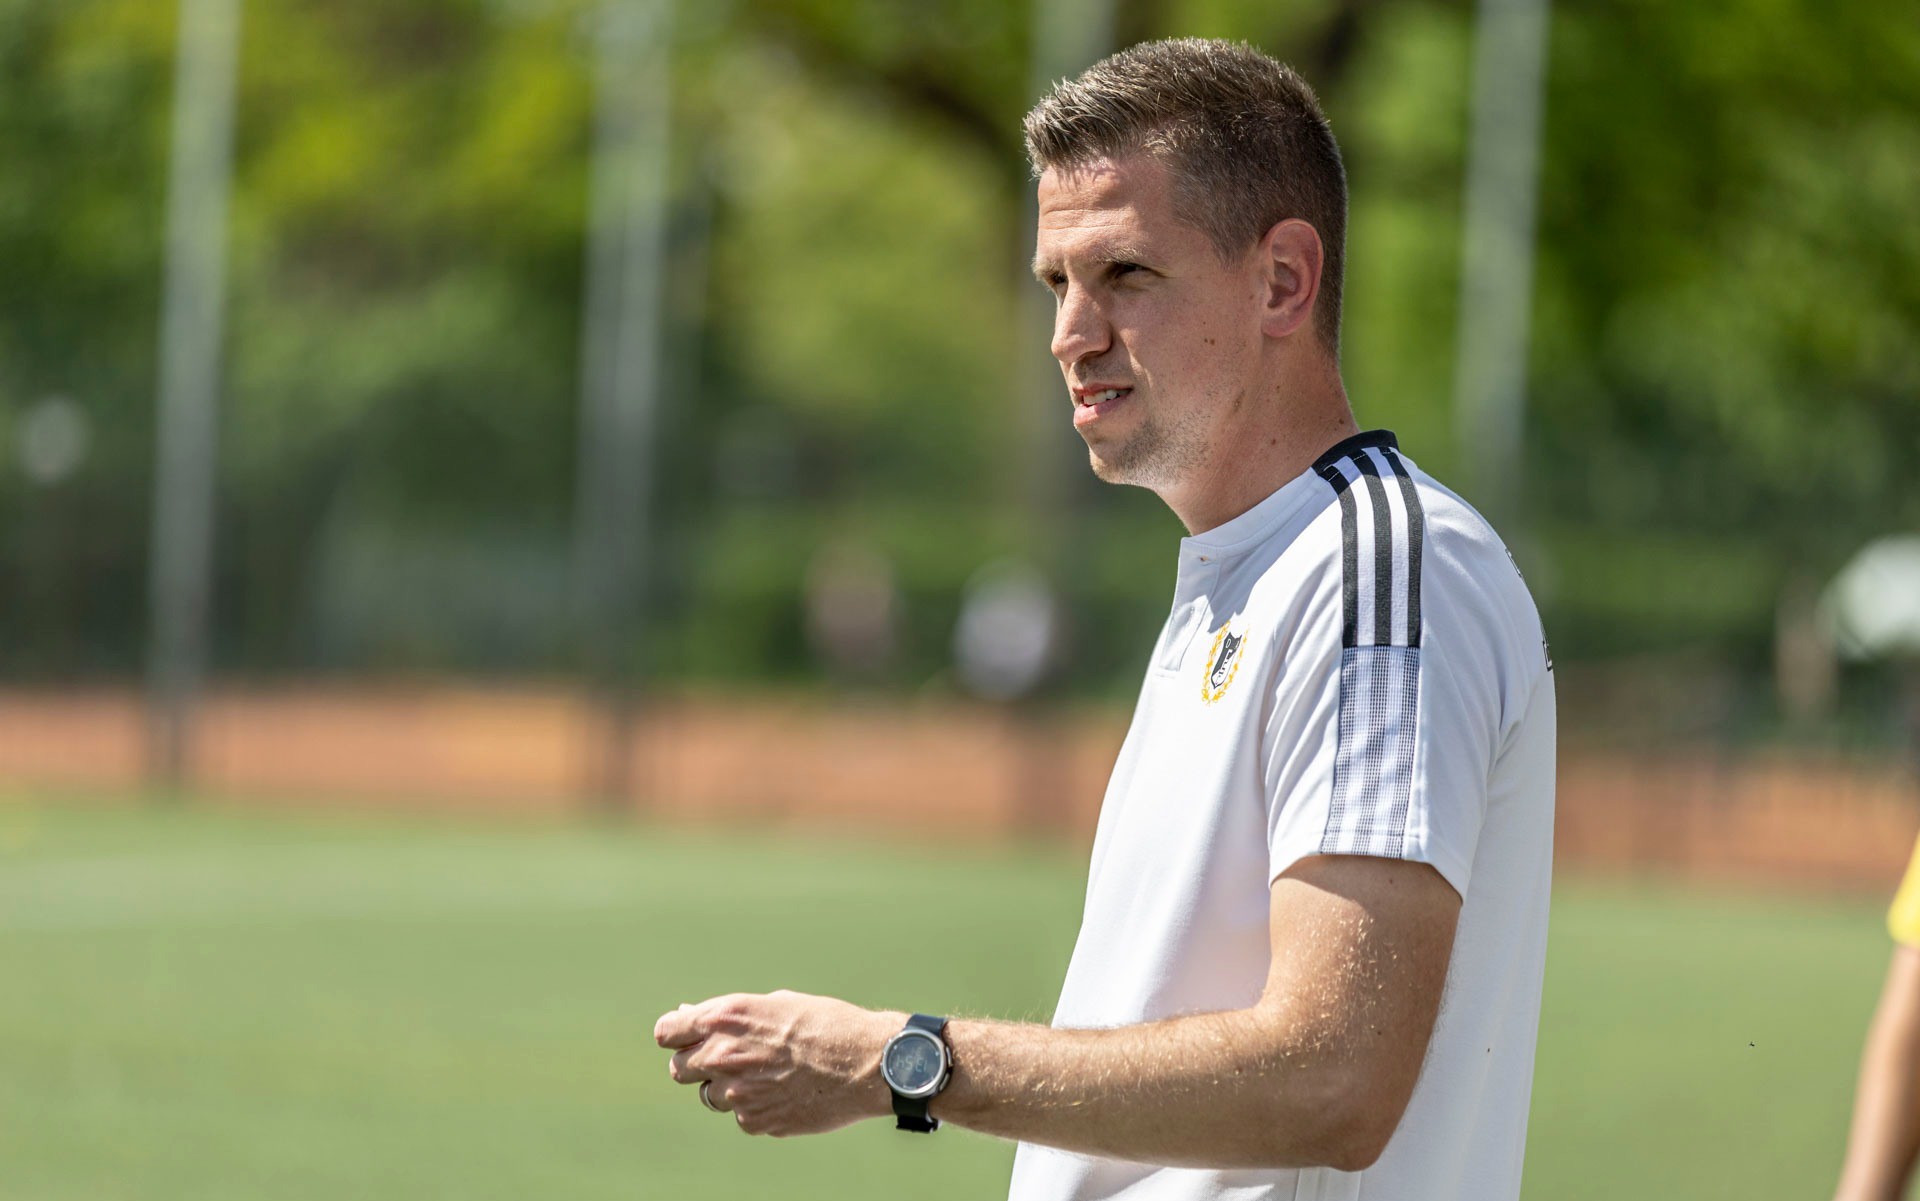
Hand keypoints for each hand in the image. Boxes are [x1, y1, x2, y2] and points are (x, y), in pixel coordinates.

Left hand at [653, 990, 901, 1135]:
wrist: (867, 1062)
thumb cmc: (826, 1023)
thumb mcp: (776, 1004)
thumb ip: (730, 1016)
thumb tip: (692, 1018)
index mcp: (725, 1018)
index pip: (667, 1032)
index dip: (676, 1034)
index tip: (686, 1038)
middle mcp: (723, 1056)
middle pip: (679, 1068)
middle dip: (697, 1063)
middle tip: (728, 1058)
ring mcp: (737, 1093)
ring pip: (710, 1095)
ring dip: (728, 1086)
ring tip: (766, 1074)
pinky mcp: (755, 1121)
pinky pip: (741, 1116)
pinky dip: (756, 1106)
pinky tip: (785, 1092)